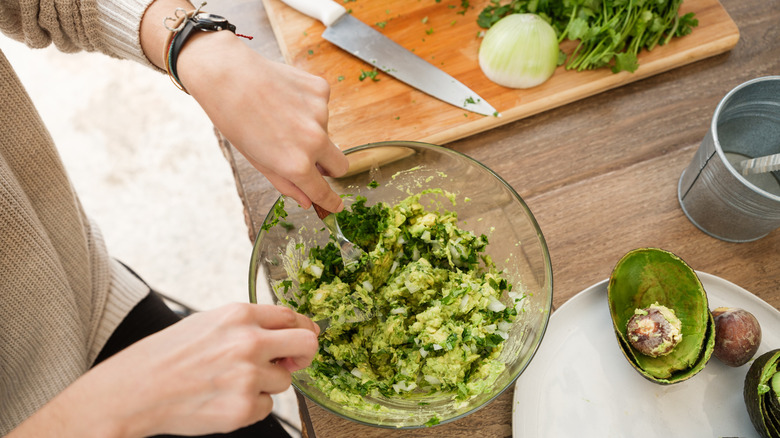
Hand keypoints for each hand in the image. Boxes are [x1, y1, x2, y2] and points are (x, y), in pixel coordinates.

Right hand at [8, 304, 318, 437]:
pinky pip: (267, 407)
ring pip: (285, 381)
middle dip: (304, 354)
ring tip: (230, 383)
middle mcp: (248, 342)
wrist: (132, 392)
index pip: (292, 316)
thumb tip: (286, 334)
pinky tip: (222, 400)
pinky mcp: (243, 407)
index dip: (301, 329)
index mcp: (239, 315)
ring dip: (266, 384)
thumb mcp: (208, 323)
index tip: (302, 338)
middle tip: (290, 363)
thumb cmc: (165, 356)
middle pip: (307, 344)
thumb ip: (247, 325)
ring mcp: (247, 376)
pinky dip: (251, 406)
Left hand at [180, 32, 349, 212]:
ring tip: (280, 115)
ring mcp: (321, 114)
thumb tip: (306, 200)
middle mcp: (314, 141)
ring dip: (311, 129)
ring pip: (327, 132)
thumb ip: (285, 183)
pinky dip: (308, 106)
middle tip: (311, 159)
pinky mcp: (321, 90)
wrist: (227, 75)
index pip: (323, 191)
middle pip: (340, 165)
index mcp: (296, 164)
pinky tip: (285, 98)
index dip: (331, 201)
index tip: (336, 206)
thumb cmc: (235, 119)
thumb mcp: (257, 160)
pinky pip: (322, 106)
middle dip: (330, 168)